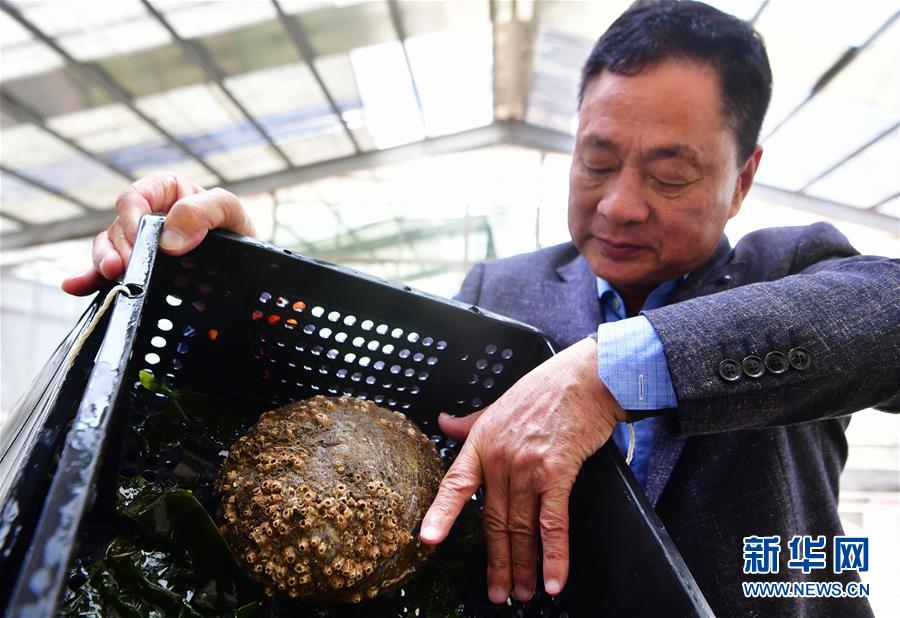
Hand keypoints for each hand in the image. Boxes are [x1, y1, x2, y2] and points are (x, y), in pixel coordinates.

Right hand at [61, 172, 254, 295]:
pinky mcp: (137, 272)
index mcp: (165, 192)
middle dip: (117, 246)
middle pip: (117, 227)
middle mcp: (146, 217)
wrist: (246, 270)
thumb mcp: (229, 212)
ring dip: (103, 262)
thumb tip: (168, 240)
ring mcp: (139, 246)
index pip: (136, 196)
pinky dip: (87, 280)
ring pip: (108, 249)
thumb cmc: (237, 231)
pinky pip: (104, 274)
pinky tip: (76, 286)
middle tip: (122, 266)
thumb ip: (203, 212)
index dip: (130, 215)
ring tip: (112, 275)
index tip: (137, 236)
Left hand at [419, 337, 625, 602]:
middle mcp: (500, 458)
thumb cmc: (546, 389)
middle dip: (497, 562)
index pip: (455, 484)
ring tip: (522, 593)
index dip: (441, 514)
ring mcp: (528, 467)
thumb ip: (470, 422)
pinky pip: (553, 523)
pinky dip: (554, 555)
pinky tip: (554, 580)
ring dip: (524, 566)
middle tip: (497, 593)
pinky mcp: (558, 473)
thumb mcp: (498, 404)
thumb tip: (444, 423)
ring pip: (522, 528)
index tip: (428, 540)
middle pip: (494, 521)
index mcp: (482, 442)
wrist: (586, 378)